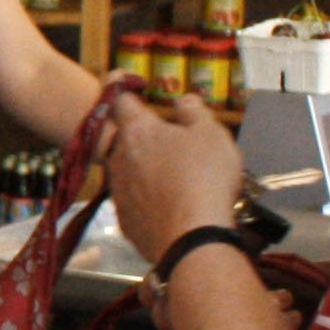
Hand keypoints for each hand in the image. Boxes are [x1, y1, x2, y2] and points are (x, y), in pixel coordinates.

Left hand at [101, 86, 247, 263]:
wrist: (192, 239)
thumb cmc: (204, 178)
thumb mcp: (211, 134)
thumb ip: (195, 111)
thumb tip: (182, 100)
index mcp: (138, 131)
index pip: (120, 100)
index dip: (125, 90)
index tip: (134, 89)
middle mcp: (119, 159)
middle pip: (125, 139)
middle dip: (143, 139)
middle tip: (172, 146)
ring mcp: (118, 192)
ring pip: (127, 171)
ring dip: (145, 171)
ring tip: (176, 181)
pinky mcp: (124, 220)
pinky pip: (134, 202)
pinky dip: (148, 200)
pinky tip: (170, 207)